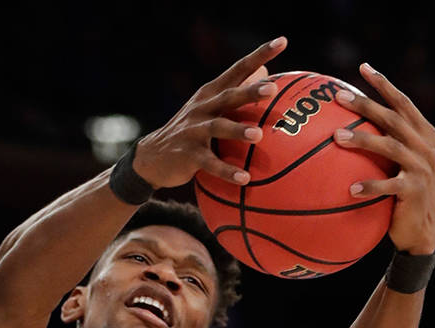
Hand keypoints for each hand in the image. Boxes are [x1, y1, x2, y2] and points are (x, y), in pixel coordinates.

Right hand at [133, 37, 286, 187]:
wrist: (152, 157)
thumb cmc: (192, 131)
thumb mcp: (210, 109)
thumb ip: (236, 95)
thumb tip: (269, 78)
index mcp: (212, 94)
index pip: (239, 69)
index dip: (259, 54)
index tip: (282, 42)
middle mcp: (203, 107)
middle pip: (229, 95)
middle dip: (250, 91)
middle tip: (272, 89)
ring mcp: (194, 130)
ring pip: (217, 127)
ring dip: (238, 130)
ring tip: (258, 136)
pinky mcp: (188, 154)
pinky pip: (210, 163)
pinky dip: (227, 170)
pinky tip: (245, 179)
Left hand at [331, 64, 434, 253]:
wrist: (423, 232)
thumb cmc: (403, 197)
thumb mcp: (401, 166)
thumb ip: (388, 144)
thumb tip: (347, 127)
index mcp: (425, 135)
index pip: (403, 103)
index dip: (383, 84)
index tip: (363, 68)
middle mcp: (427, 147)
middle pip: (393, 118)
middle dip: (366, 105)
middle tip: (339, 96)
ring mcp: (422, 168)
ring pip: (390, 146)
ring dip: (362, 140)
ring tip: (336, 137)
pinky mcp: (415, 190)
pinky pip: (388, 185)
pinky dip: (369, 186)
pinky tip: (350, 189)